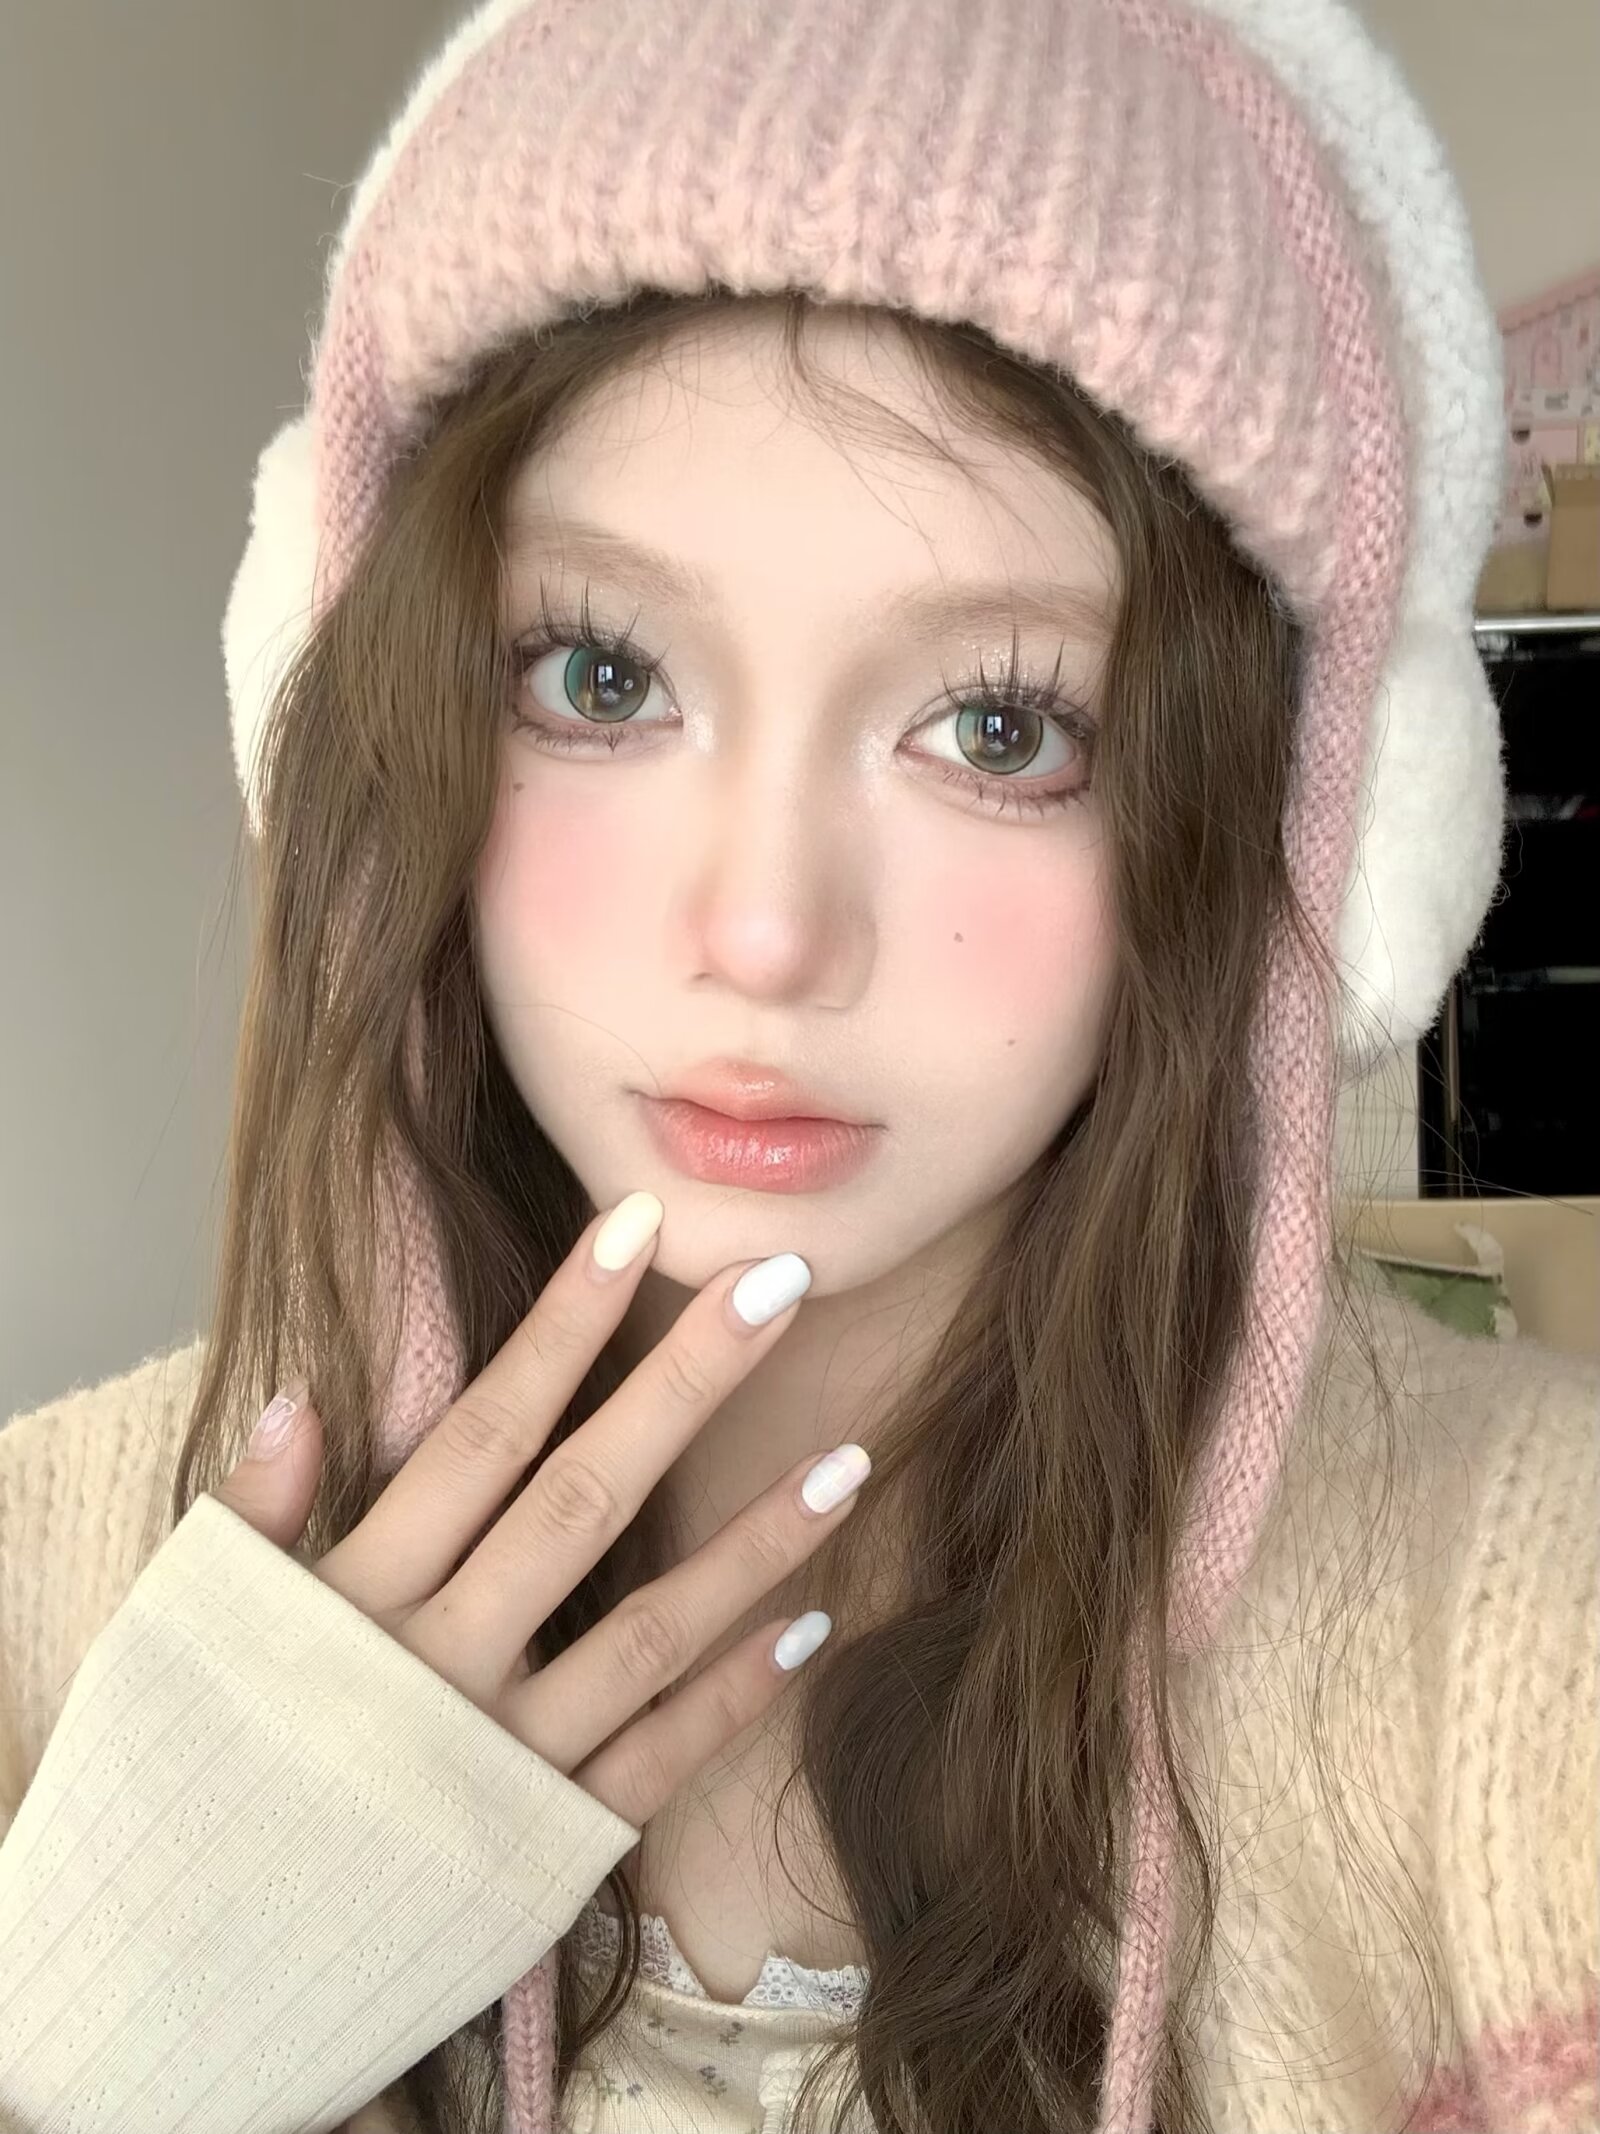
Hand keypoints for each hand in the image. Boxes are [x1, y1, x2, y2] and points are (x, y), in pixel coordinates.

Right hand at [209, 1195, 867, 1828]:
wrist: (182, 1979)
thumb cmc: (191, 1776)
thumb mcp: (190, 1632)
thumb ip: (251, 1518)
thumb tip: (300, 1395)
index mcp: (358, 1594)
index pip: (481, 1431)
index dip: (564, 1324)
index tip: (638, 1226)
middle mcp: (442, 1663)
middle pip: (583, 1499)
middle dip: (686, 1385)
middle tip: (781, 1286)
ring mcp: (503, 1757)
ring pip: (650, 1631)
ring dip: (756, 1543)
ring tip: (853, 1459)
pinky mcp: (545, 1846)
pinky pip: (656, 1763)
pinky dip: (735, 1696)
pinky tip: (813, 1626)